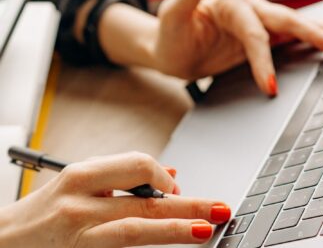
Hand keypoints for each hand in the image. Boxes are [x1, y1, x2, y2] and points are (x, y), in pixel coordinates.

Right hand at [0, 152, 230, 247]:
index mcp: (83, 176)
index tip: (178, 189)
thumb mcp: (80, 183)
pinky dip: (148, 246)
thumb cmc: (45, 210)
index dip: (164, 178)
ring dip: (175, 229)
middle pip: (145, 201)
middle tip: (219, 207)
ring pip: (136, 229)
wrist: (6, 241)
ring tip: (206, 228)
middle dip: (188, 204)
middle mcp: (81, 203)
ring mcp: (79, 234)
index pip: (137, 166)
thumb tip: (169, 176)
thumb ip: (123, 177)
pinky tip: (169, 241)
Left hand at [154, 0, 322, 95]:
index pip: (254, 33)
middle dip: (313, 34)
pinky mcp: (252, 42)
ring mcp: (251, 27)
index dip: (263, 60)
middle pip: (284, 22)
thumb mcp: (173, 12)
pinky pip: (281, 41)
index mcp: (230, 4)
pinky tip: (320, 43)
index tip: (270, 85)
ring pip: (290, 27)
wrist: (169, 53)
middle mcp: (245, 11)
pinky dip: (302, 42)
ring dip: (317, 33)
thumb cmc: (169, 34)